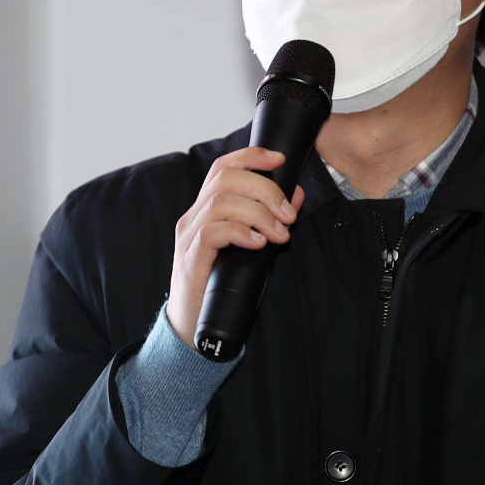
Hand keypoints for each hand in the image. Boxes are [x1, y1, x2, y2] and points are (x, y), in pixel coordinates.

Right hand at [167, 147, 304, 347]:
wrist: (194, 328)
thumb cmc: (223, 286)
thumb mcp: (252, 246)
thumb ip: (269, 220)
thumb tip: (296, 194)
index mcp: (206, 209)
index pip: (223, 167)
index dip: (251, 156)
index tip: (280, 159)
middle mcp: (193, 217)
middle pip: (226, 178)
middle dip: (265, 189)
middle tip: (289, 215)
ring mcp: (188, 237)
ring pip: (221, 202)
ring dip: (259, 214)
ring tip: (279, 235)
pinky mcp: (190, 259)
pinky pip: (212, 232)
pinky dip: (241, 233)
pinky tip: (259, 244)